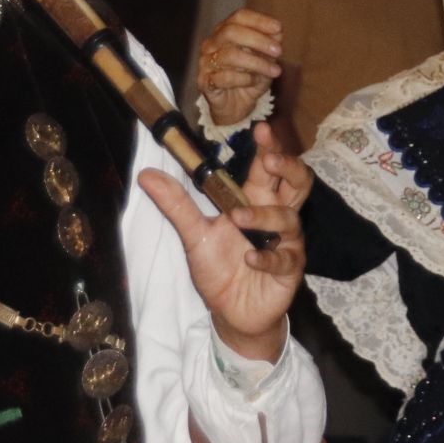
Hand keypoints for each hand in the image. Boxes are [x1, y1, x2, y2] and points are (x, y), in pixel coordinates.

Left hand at [140, 121, 307, 359]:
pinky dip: (267, 257)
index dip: (270, 147)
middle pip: (298, 183)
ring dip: (265, 215)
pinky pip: (284, 258)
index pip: (268, 168)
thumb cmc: (219, 270)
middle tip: (269, 160)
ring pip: (290, 218)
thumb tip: (146, 174)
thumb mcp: (194, 234)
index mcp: (255, 201)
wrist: (232, 313)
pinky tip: (249, 260)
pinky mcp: (289, 269)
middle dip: (288, 167)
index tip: (262, 129)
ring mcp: (287, 243)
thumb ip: (176, 204)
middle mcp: (276, 217)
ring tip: (238, 218)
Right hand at [197, 9, 282, 128]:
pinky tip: (253, 82)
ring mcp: (205, 62)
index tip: (278, 28)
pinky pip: (224, 77)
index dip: (259, 20)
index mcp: (225, 32)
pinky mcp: (204, 81)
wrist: (236, 107)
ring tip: (275, 71)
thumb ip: (270, 46)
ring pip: (230, 55)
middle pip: (231, 32)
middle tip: (279, 51)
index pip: (239, 17)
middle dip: (259, 40)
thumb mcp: (265, 61)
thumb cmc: (250, 79)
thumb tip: (277, 32)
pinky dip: (244, 79)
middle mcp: (212, 43)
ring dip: (257, 63)